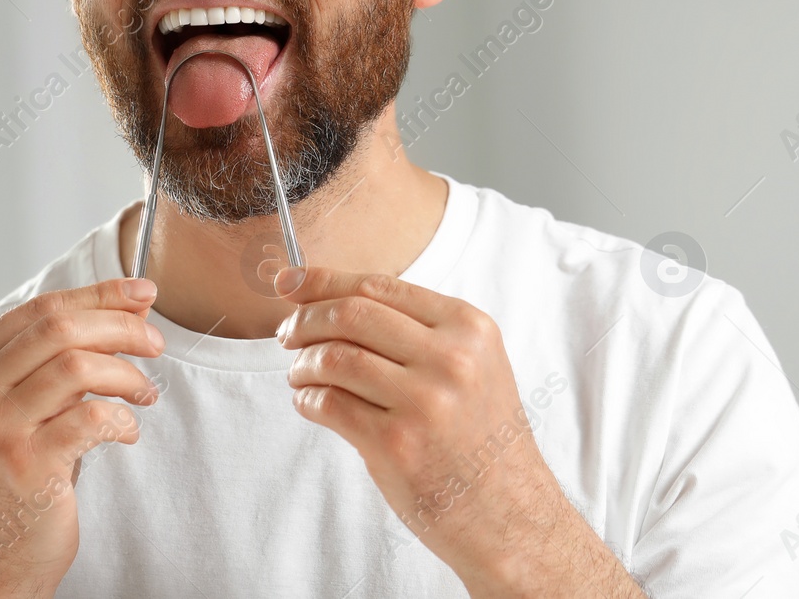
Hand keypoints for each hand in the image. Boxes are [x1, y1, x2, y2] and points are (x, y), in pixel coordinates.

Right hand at [0, 278, 163, 595]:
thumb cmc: (20, 469)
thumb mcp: (29, 401)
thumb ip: (65, 351)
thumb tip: (132, 301)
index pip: (40, 308)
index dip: (99, 295)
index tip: (142, 293)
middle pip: (59, 329)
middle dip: (120, 327)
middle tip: (155, 343)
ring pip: (77, 367)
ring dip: (127, 375)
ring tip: (145, 393)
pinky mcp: (26, 464)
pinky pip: (91, 418)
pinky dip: (122, 418)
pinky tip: (127, 431)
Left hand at [274, 267, 585, 592]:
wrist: (511, 516)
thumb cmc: (478, 438)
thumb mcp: (470, 365)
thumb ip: (408, 329)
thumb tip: (319, 294)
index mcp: (469, 328)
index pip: (378, 286)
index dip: (323, 281)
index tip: (290, 282)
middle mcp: (451, 359)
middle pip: (350, 314)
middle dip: (305, 319)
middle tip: (287, 333)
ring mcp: (424, 402)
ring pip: (333, 357)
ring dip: (302, 364)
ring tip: (301, 375)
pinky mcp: (396, 444)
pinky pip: (327, 403)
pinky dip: (306, 399)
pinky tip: (310, 404)